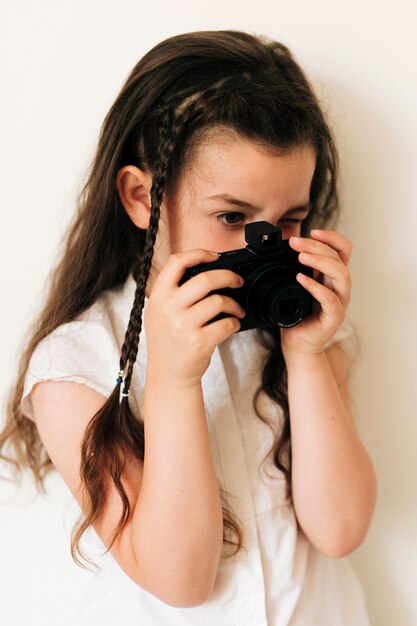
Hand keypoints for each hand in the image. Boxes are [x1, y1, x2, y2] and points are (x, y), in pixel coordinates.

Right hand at [144, 249, 245, 387]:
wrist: (168, 375)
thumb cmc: (168, 342)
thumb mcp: (159, 312)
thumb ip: (173, 292)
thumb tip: (203, 269)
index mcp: (159, 297)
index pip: (177, 262)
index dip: (198, 254)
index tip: (214, 256)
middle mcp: (169, 309)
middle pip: (205, 279)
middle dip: (228, 276)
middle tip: (237, 281)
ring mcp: (183, 325)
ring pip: (219, 301)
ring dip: (234, 304)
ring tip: (236, 309)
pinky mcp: (199, 342)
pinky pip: (226, 324)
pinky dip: (234, 323)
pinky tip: (232, 325)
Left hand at [280, 229, 352, 357]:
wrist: (298, 343)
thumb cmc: (296, 314)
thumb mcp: (297, 285)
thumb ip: (298, 268)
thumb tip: (287, 247)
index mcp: (333, 276)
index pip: (343, 249)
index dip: (332, 237)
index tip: (313, 231)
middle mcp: (340, 287)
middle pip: (339, 258)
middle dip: (317, 246)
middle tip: (296, 242)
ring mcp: (340, 301)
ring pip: (341, 274)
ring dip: (320, 262)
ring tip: (300, 257)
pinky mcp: (334, 317)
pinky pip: (330, 299)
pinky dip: (316, 286)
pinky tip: (301, 279)